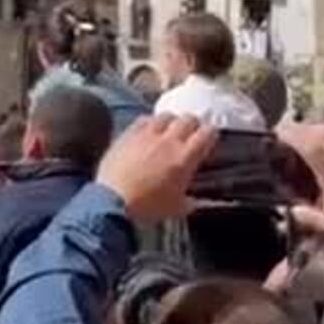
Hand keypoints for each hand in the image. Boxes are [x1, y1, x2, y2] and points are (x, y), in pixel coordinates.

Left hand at [96, 114, 215, 221]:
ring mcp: (147, 135)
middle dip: (192, 124)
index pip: (207, 133)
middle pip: (188, 119)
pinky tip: (148, 130)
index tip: (208, 139)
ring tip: (169, 130)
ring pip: (166, 115)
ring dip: (171, 121)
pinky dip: (149, 122)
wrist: (113, 200)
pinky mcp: (128, 134)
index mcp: (185, 157)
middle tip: (190, 133)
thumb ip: (190, 201)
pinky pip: (143, 119)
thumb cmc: (148, 206)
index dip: (210, 134)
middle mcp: (168, 141)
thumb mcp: (177, 208)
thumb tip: (194, 201)